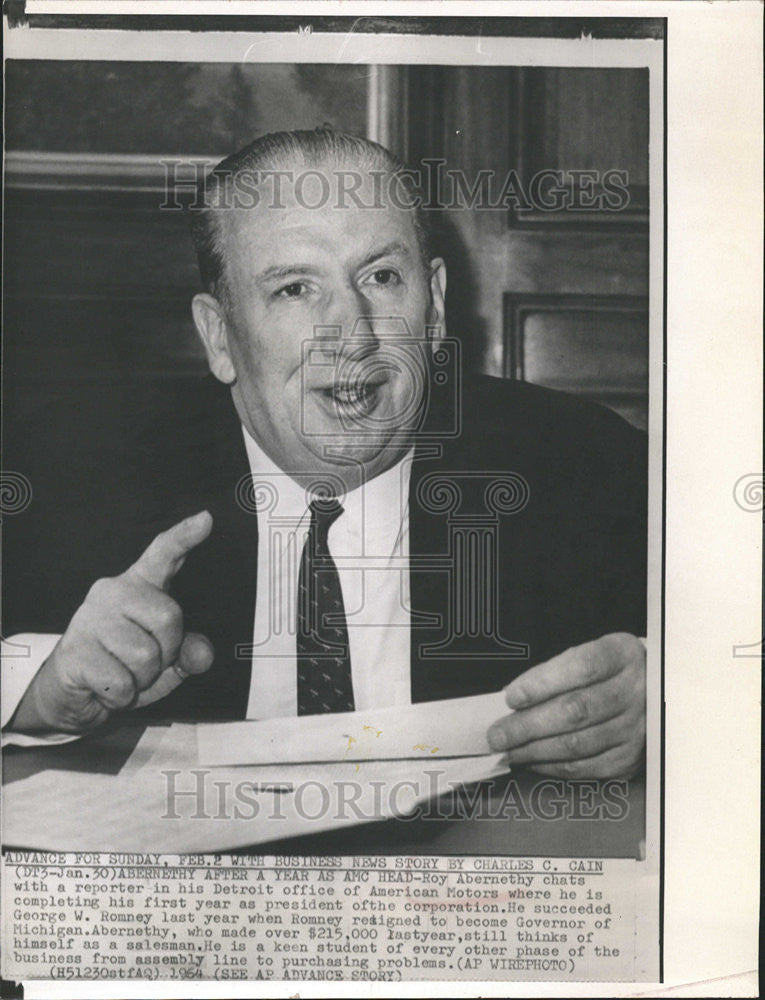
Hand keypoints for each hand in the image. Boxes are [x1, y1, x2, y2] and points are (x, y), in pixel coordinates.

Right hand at [9, 511, 214, 733]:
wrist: (71, 692)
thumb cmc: (123, 667)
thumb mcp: (165, 663)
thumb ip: (189, 654)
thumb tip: (201, 654)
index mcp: (139, 587)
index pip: (163, 555)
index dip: (185, 537)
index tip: (206, 519)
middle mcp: (112, 592)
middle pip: (168, 617)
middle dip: (167, 651)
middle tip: (145, 663)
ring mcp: (90, 619)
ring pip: (145, 656)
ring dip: (142, 679)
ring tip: (123, 674)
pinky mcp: (75, 650)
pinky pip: (120, 682)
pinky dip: (122, 696)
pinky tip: (105, 687)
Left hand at [487, 633, 645, 778]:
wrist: (651, 693)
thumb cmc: (608, 672)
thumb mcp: (588, 655)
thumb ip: (554, 672)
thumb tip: (512, 698)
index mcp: (621, 656)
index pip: (581, 668)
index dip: (542, 683)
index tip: (511, 696)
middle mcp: (635, 692)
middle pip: (576, 711)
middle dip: (528, 725)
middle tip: (497, 734)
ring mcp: (635, 728)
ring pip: (577, 744)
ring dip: (534, 750)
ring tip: (508, 749)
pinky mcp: (629, 759)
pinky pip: (585, 767)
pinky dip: (552, 766)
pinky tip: (532, 760)